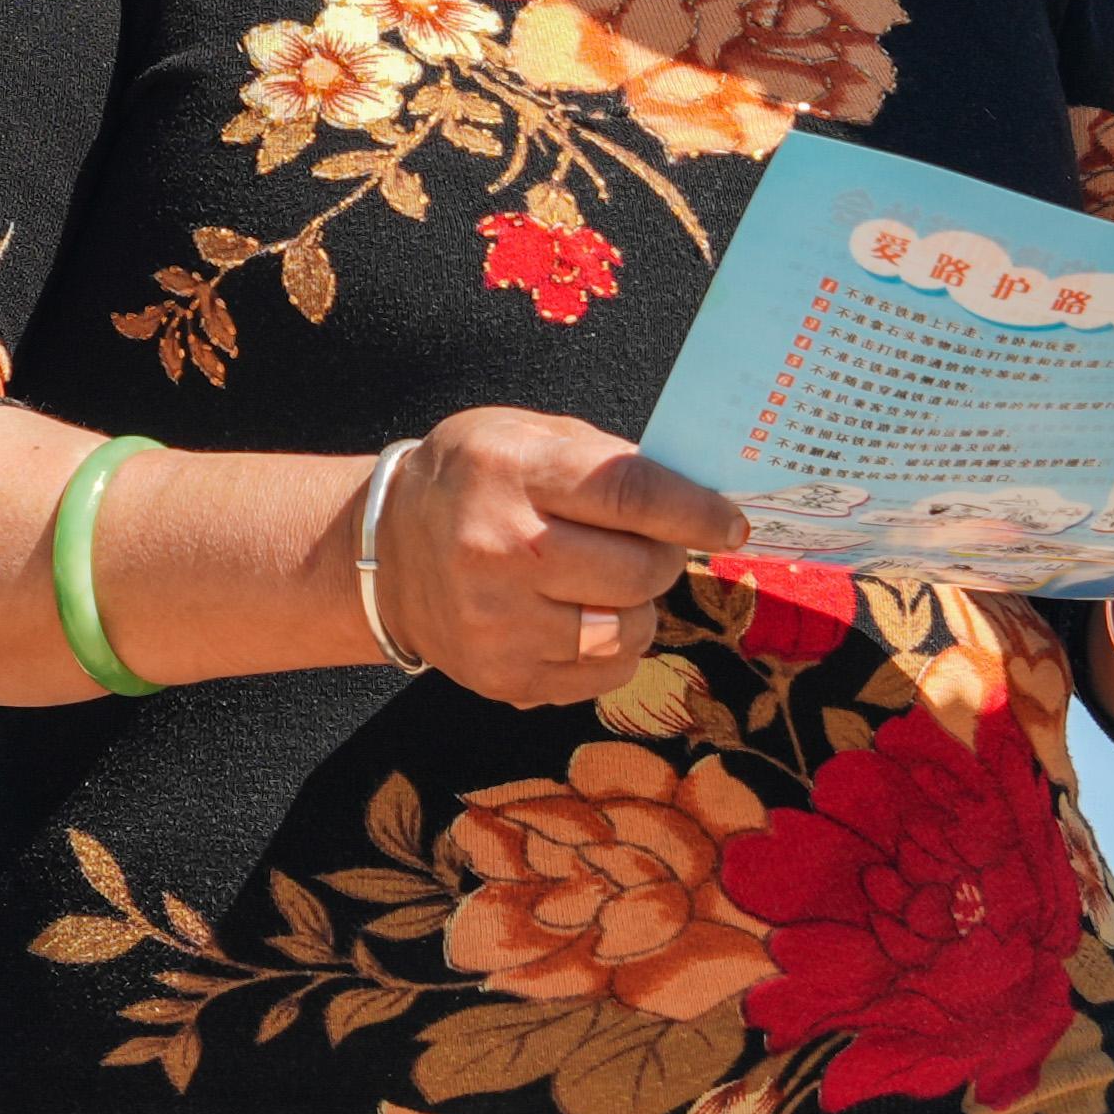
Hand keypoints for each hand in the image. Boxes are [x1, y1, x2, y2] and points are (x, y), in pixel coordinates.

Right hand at [374, 412, 753, 713]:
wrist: (384, 551)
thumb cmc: (472, 482)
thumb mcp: (528, 436)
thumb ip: (607, 460)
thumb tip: (696, 498)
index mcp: (512, 474)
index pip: (629, 495)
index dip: (694, 512)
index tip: (728, 523)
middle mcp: (499, 550)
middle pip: (639, 572)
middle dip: (661, 558)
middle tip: (644, 547)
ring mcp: (497, 624)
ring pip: (630, 631)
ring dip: (637, 608)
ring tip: (605, 586)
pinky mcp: (502, 677)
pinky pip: (605, 675)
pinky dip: (612, 649)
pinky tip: (580, 620)